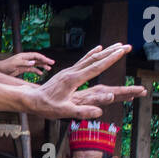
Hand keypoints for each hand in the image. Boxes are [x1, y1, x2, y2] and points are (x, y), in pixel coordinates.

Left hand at [0, 51, 53, 77]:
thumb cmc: (6, 66)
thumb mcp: (15, 64)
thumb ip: (25, 63)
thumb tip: (34, 62)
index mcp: (24, 56)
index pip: (36, 56)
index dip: (43, 58)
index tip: (49, 61)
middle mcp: (25, 59)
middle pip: (37, 59)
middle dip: (45, 61)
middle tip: (52, 63)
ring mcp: (24, 64)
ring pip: (36, 64)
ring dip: (42, 66)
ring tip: (49, 69)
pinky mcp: (22, 69)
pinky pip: (31, 70)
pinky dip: (36, 71)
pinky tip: (41, 74)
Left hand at [29, 44, 145, 118]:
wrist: (31, 99)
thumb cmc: (46, 107)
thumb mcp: (64, 112)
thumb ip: (81, 112)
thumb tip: (99, 112)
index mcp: (73, 80)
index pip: (95, 67)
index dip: (110, 59)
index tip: (121, 52)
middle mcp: (72, 72)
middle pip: (96, 59)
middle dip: (112, 52)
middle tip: (127, 46)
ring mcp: (69, 71)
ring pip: (90, 58)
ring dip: (105, 51)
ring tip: (118, 45)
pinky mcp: (67, 72)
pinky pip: (83, 60)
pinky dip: (93, 54)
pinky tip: (98, 48)